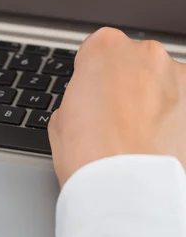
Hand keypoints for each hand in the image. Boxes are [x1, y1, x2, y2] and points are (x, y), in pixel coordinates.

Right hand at [48, 27, 185, 186]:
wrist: (126, 188)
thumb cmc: (90, 153)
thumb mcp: (63, 116)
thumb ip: (82, 95)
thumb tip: (92, 101)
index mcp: (105, 48)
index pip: (98, 49)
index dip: (93, 75)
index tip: (92, 94)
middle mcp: (146, 54)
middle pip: (134, 62)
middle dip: (127, 85)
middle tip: (114, 119)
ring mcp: (179, 77)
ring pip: (163, 83)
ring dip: (153, 101)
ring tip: (139, 136)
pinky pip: (182, 105)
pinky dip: (174, 119)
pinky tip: (158, 143)